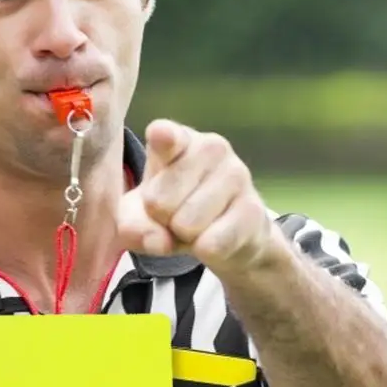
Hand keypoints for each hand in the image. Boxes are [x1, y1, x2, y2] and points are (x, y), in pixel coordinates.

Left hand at [117, 120, 280, 276]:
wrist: (225, 235)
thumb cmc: (173, 212)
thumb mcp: (140, 216)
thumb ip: (132, 226)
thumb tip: (158, 241)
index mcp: (177, 139)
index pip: (165, 135)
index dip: (162, 138)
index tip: (162, 137)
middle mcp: (211, 147)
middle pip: (159, 201)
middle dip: (160, 221)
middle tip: (174, 215)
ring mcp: (237, 174)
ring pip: (187, 225)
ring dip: (184, 238)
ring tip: (195, 226)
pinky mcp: (254, 208)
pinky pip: (213, 243)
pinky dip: (205, 251)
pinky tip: (214, 238)